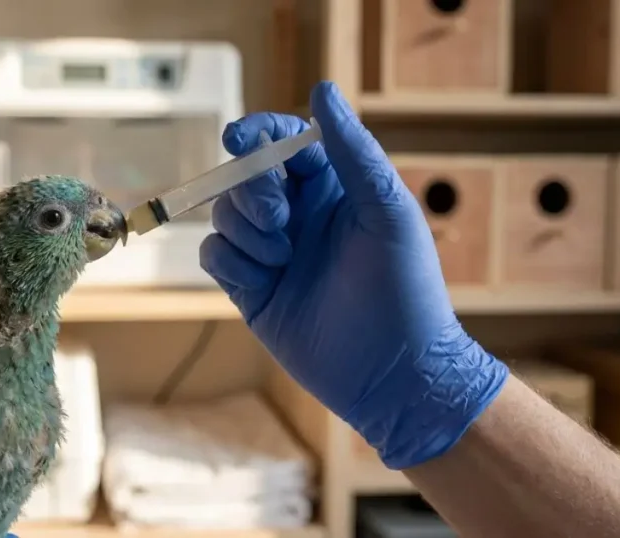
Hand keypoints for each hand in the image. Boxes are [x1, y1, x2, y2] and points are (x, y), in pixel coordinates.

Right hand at [199, 81, 508, 469]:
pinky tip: (264, 283)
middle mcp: (298, 216)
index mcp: (332, 188)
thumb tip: (322, 90)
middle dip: (251, 190)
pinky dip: (231, 263)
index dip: (257, 133)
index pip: (282, 142)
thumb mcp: (386, 211)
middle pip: (244, 176)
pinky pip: (215, 256)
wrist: (393, 373)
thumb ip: (353, 151)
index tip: (240, 140)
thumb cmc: (405, 288)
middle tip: (278, 219)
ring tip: (282, 260)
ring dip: (246, 232)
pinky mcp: (250, 290)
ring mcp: (271, 253)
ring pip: (224, 215)